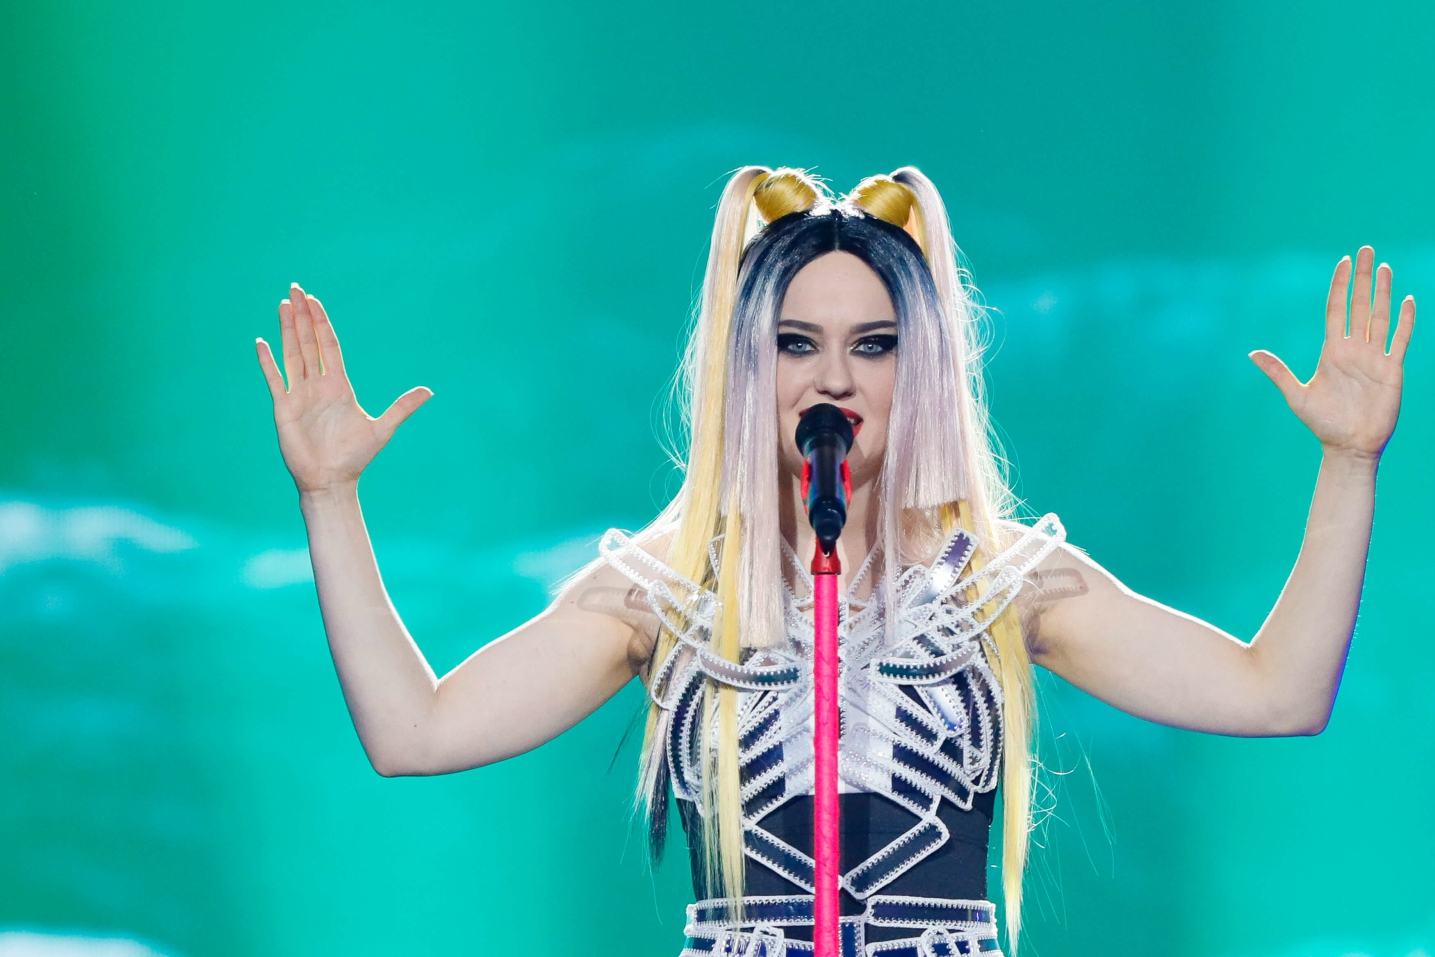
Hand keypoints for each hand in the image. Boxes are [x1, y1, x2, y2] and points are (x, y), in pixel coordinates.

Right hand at [256, 283, 431, 492]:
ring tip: (282, 305)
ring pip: (292, 354)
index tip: (315, 301)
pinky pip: (275, 379)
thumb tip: (430, 391)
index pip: (329, 345)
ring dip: (286, 330)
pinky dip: (268, 362)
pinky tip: (261, 342)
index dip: (322, 323)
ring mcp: (299, 395)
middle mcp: (317, 386)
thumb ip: (403, 407)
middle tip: (295, 289)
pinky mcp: (284, 408)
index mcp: (339, 386)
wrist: (332, 481)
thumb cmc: (355, 457)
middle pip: (309, 342)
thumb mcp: (383, 428)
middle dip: (302, 316)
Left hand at [1250, 246, 1414, 458]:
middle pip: (1359, 305)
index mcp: (1332, 351)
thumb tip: (1251, 353)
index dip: (1339, 286)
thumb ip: (1278, 372)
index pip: (1336, 310)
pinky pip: (1400, 340)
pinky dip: (1405, 321)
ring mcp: (1375, 357)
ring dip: (1383, 292)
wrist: (1349, 446)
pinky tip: (1408, 301)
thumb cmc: (1323, 423)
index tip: (1343, 262)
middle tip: (1366, 249)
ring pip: (1380, 316)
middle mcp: (1354, 349)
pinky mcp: (1392, 369)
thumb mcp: (1296, 396)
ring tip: (1385, 267)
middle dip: (1362, 278)